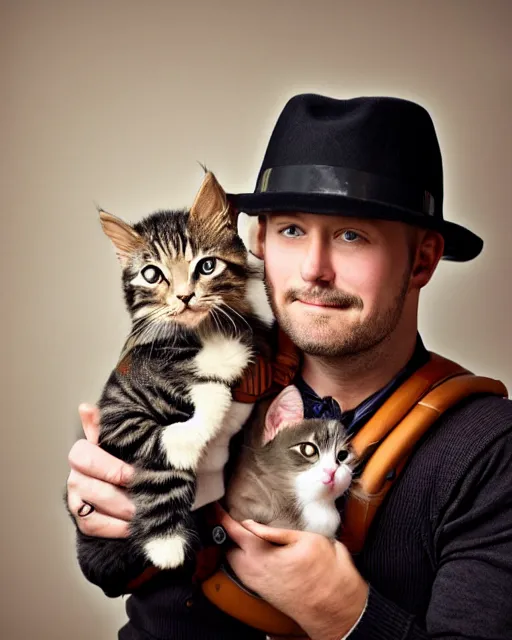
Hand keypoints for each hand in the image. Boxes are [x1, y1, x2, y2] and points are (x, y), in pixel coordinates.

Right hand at [67, 404, 135, 537]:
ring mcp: (75, 498)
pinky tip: (134, 525)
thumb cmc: (131, 456)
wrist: (132, 483)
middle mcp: (75, 474)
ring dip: (121, 513)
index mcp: (83, 451)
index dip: (112, 468)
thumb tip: (85, 408)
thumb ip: (108, 426)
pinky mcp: (81, 519)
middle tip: (146, 498)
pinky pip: (93, 526)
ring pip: (93, 509)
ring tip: (144, 512)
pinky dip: (115, 528)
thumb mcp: (125, 439)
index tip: (135, 475)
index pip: (86, 457)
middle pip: (92, 487)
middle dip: (122, 495)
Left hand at [219, 508, 368, 639]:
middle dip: (225, 532)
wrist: (336, 608)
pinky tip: (253, 550)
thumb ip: (274, 532)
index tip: (214, 507)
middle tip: (227, 516)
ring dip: (234, 546)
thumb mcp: (307, 540)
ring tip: (240, 531)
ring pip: (234, 561)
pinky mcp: (262, 591)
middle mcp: (254, 572)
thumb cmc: (327, 572)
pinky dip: (242, 558)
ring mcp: (257, 584)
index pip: (234, 532)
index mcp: (263, 555)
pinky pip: (243, 571)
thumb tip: (249, 524)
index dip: (221, 518)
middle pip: (227, 549)